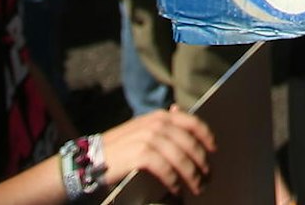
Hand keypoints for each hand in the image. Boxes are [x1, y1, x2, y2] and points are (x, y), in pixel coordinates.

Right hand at [102, 107, 216, 196]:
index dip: (206, 135)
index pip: (191, 121)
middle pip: (189, 142)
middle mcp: (156, 124)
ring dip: (192, 174)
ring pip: (180, 157)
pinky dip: (174, 180)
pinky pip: (166, 168)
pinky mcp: (140, 154)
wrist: (90, 159)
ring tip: (197, 186)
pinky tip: (177, 189)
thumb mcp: (142, 130)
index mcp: (159, 116)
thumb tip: (183, 121)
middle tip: (208, 176)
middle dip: (202, 161)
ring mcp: (148, 138)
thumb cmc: (120, 148)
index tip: (214, 150)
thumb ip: (162, 126)